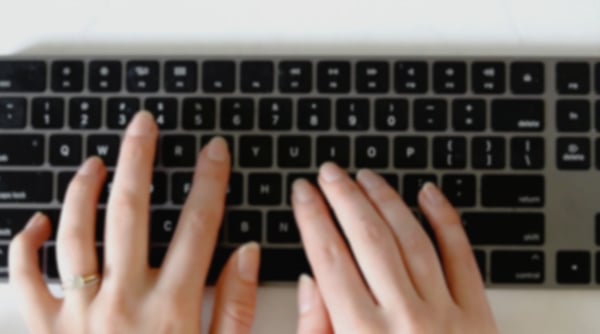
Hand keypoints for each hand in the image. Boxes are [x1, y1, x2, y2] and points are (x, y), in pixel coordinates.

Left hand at [9, 112, 259, 333]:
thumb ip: (238, 306)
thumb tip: (247, 252)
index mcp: (171, 310)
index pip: (198, 226)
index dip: (210, 181)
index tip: (214, 151)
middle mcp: (121, 301)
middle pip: (129, 212)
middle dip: (139, 159)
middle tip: (143, 125)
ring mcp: (78, 314)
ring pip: (73, 233)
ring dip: (82, 191)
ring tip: (94, 161)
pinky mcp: (47, 331)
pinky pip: (24, 280)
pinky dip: (25, 247)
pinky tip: (35, 223)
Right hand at [292, 163, 497, 333]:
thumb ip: (315, 330)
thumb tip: (309, 281)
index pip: (328, 258)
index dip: (311, 217)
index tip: (302, 192)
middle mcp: (403, 319)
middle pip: (368, 239)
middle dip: (343, 197)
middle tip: (329, 172)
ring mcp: (445, 315)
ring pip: (411, 238)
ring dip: (386, 200)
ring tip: (366, 176)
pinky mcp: (478, 317)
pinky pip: (462, 256)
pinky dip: (446, 220)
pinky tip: (428, 194)